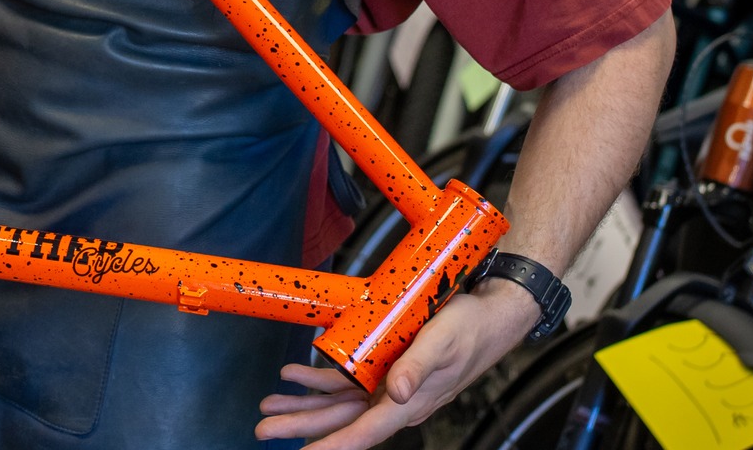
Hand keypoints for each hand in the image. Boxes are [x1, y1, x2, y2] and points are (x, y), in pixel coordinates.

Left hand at [255, 283, 537, 447]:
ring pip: (337, 403)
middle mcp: (395, 401)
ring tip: (268, 407)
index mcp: (409, 403)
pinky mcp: (386, 369)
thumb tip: (399, 395)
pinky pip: (345, 381)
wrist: (490, 316)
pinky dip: (319, 379)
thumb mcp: (443, 343)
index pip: (364, 431)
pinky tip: (295, 376)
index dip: (334, 445)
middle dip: (300, 425)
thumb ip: (419, 368)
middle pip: (340, 421)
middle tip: (262, 430)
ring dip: (302, 404)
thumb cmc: (470, 329)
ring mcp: (388, 387)